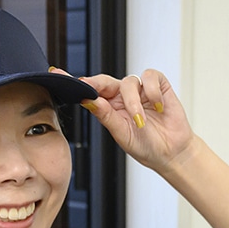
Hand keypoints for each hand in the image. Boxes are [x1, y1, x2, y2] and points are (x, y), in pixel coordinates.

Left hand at [56, 67, 193, 171]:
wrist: (171, 153)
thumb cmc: (146, 146)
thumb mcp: (122, 134)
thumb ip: (106, 116)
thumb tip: (88, 101)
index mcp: (109, 107)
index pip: (90, 91)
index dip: (75, 82)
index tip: (56, 74)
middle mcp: (123, 96)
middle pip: (104, 80)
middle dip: (96, 83)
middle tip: (89, 87)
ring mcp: (140, 90)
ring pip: (129, 82)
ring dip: (133, 102)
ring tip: (140, 121)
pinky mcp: (158, 86)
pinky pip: (150, 77)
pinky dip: (152, 92)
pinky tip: (157, 108)